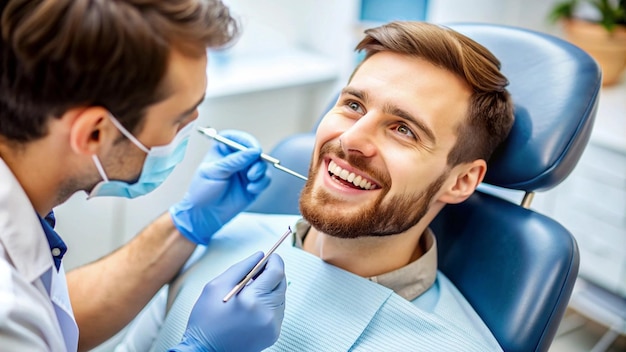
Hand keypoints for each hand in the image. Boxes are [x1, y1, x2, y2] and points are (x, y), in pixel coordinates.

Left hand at [170, 130, 269, 244]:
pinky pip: (265, 179)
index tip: (252, 147)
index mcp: (222, 151)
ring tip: (251, 179)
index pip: (236, 138)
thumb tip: (253, 152)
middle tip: (253, 168)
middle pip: (254, 150)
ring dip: (260, 171)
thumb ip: (234, 161)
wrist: (204, 215)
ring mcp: (245, 171)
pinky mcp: (253, 184)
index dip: (245, 140)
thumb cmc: (202, 191)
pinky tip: (251, 189)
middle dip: (257, 158)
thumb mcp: (214, 172)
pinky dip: (261, 183)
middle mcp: (236, 159)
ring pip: (262, 164)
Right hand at [171, 252, 286, 351]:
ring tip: (251, 291)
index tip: (268, 256)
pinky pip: (278, 311)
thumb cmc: (206, 318)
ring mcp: (272, 327)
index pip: (276, 272)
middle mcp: (267, 314)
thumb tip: (260, 255)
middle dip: (272, 274)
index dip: (274, 260)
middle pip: (282, 284)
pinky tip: (253, 306)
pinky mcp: (273, 335)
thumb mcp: (216, 286)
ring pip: (281, 297)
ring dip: (270, 289)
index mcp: (252, 300)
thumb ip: (241, 268)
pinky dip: (269, 304)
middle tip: (257, 272)